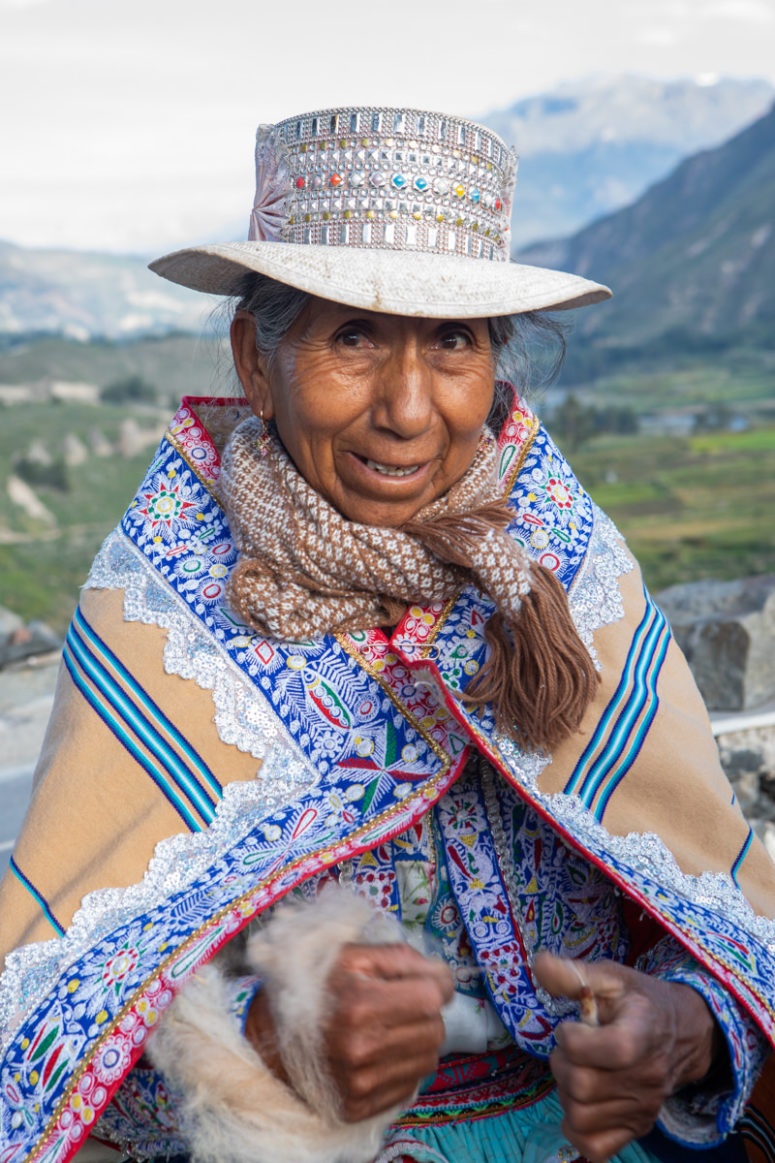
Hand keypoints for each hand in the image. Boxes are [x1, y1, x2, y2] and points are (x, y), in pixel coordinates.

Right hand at [246, 942, 453, 1121]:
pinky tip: (379, 1053)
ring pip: (428, 1059)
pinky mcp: (358, 1107)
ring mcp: (360, 1082)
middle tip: (402, 1004)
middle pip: (435, 1030)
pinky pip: (410, 1085)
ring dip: (417, 1041)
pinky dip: (402, 1066)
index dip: (436, 984)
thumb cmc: (313, 988)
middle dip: (426, 1013)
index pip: (432, 997)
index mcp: (358, 1004)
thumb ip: (400, 957)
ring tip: (389, 1028)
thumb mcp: (349, 955)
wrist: (267, 1039)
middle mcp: (361, 1048)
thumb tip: (443, 976)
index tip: (428, 982)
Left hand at [534, 951, 720, 1162]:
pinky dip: (576, 1129)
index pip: (603, 1050)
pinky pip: (595, 1147)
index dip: (572, 1037)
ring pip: (580, 1116)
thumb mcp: (610, 977)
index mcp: (641, 1034)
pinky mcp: (638, 1128)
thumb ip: (572, 973)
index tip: (573, 1026)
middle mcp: (647, 1078)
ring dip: (566, 1092)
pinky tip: (578, 1102)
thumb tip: (538, 963)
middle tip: (571, 1049)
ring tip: (578, 1071)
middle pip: (581, 1086)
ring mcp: (643, 1108)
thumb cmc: (640, 1001)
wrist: (682, 1032)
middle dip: (562, 1062)